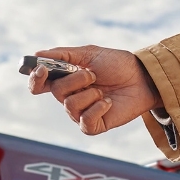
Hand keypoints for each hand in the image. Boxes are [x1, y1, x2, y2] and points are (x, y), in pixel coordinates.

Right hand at [27, 45, 161, 135]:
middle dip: (75, 80)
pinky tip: (108, 102)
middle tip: (92, 74)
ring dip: (89, 93)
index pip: (40, 84)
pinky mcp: (93, 125)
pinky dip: (97, 108)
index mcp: (65, 79)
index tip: (42, 69)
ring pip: (70, 106)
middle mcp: (69, 97)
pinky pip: (84, 121)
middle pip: (56, 92)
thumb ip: (63, 55)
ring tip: (103, 90)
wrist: (143, 77)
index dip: (36, 78)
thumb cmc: (117, 65)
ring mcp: (81, 112)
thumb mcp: (89, 53)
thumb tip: (37, 55)